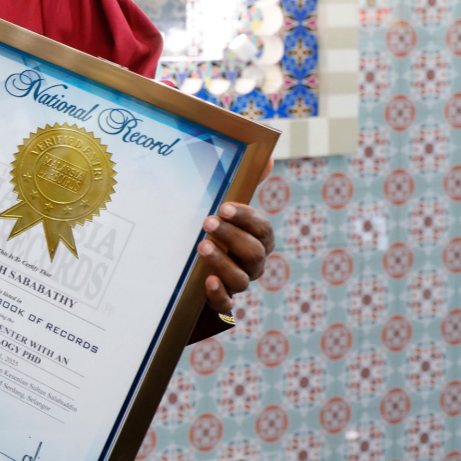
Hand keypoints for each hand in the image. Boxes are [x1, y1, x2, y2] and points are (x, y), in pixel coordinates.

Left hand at [198, 158, 275, 314]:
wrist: (193, 272)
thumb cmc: (217, 233)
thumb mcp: (227, 211)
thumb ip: (245, 185)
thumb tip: (267, 155)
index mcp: (258, 239)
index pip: (262, 229)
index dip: (246, 218)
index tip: (225, 206)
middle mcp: (253, 263)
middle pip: (254, 253)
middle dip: (232, 236)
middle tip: (208, 222)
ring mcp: (238, 283)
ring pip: (241, 279)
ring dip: (222, 262)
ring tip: (202, 246)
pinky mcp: (220, 303)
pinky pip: (226, 305)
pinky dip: (218, 294)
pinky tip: (207, 281)